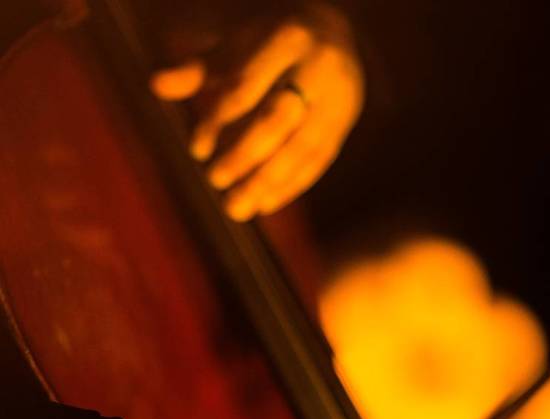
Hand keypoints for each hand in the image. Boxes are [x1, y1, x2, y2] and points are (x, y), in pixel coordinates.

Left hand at [149, 2, 363, 220]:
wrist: (332, 31)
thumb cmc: (267, 38)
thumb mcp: (234, 43)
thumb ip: (198, 68)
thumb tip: (156, 86)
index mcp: (285, 39)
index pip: (246, 88)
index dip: (218, 121)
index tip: (197, 151)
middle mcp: (319, 67)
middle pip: (279, 121)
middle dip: (245, 156)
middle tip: (215, 181)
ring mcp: (339, 97)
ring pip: (304, 147)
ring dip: (268, 182)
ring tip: (238, 208)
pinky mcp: (346, 121)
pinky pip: (320, 160)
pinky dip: (292, 185)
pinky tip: (266, 203)